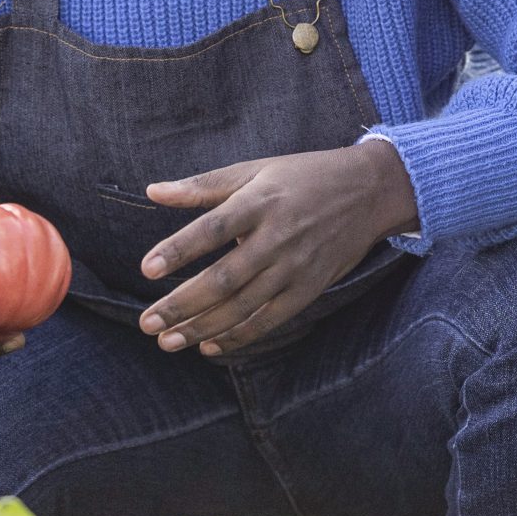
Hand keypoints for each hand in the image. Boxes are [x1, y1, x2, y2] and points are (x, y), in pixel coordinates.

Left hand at [138, 140, 417, 356]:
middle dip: (182, 304)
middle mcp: (278, 236)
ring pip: (244, 306)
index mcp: (260, 201)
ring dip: (203, 328)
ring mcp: (296, 266)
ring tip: (168, 341)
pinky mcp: (310, 288)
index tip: (147, 269)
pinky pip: (270, 320)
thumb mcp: (254, 169)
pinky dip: (239, 336)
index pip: (213, 229)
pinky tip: (209, 346)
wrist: (369, 192)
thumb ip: (202, 186)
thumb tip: (152, 192)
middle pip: (224, 278)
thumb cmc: (303, 176)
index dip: (179, 249)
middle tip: (147, 322)